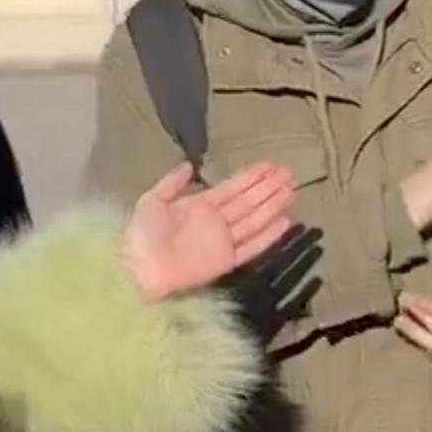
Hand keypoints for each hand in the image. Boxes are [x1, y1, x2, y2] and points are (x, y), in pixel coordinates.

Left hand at [122, 162, 294, 300]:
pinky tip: (285, 221)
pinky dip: (269, 235)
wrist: (139, 267)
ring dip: (273, 205)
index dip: (252, 176)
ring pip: (255, 219)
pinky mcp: (226, 261)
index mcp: (200, 205)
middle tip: (289, 173)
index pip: (232, 187)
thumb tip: (189, 165)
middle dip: (268, 187)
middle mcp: (216, 221)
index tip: (271, 165)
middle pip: (248, 201)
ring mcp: (223, 241)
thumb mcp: (152, 200)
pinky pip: (252, 246)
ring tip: (292, 190)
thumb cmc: (142, 233)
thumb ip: (172, 182)